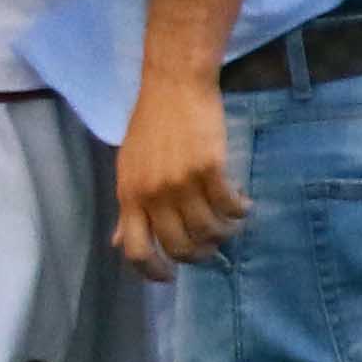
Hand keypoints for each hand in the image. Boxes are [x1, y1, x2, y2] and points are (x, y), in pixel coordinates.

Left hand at [113, 77, 246, 279]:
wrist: (174, 85)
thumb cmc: (151, 125)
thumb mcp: (129, 168)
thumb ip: (129, 208)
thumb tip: (119, 243)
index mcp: (129, 195)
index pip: (135, 249)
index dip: (152, 271)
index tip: (169, 276)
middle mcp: (153, 194)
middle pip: (179, 246)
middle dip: (198, 254)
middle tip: (210, 246)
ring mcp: (182, 182)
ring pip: (209, 230)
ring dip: (224, 233)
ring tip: (230, 223)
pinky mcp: (210, 169)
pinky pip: (229, 206)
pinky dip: (239, 211)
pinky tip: (243, 204)